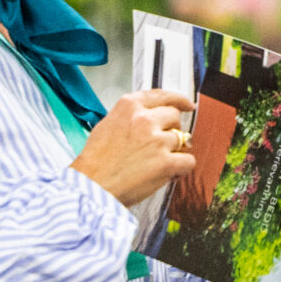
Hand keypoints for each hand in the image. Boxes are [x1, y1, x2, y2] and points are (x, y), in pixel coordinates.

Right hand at [72, 89, 195, 205]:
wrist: (92, 186)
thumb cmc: (95, 162)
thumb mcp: (107, 125)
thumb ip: (130, 116)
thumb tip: (151, 116)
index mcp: (129, 107)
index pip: (162, 95)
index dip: (178, 100)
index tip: (187, 105)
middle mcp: (144, 119)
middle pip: (174, 116)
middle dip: (171, 129)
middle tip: (161, 144)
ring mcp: (156, 140)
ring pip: (182, 139)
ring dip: (174, 151)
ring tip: (156, 163)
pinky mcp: (165, 162)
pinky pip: (188, 160)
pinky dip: (182, 168)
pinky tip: (169, 173)